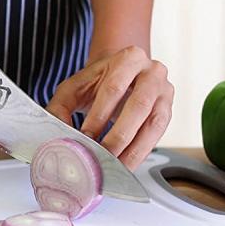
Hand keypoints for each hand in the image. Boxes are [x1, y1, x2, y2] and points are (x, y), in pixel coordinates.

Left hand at [46, 46, 173, 168]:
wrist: (122, 74)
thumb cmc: (98, 81)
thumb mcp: (75, 86)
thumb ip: (60, 106)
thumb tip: (56, 133)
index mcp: (129, 58)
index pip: (114, 88)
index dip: (99, 115)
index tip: (85, 136)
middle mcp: (152, 72)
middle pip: (138, 107)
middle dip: (117, 136)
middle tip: (100, 155)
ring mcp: (164, 92)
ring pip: (152, 124)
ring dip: (132, 150)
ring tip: (113, 167)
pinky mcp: (168, 112)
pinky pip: (157, 136)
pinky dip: (140, 153)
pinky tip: (125, 165)